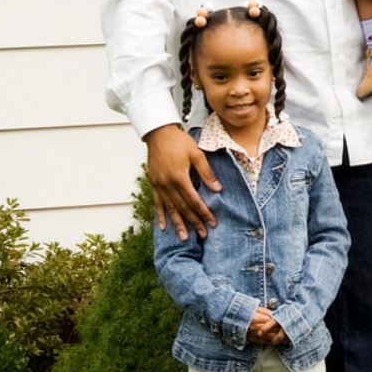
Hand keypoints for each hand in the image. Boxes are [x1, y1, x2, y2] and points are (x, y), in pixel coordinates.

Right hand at [145, 124, 219, 238]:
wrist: (158, 133)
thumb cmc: (179, 142)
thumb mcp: (197, 153)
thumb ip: (206, 172)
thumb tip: (217, 189)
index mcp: (179, 177)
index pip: (194, 200)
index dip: (203, 213)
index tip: (212, 222)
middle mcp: (168, 184)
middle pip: (182, 208)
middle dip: (193, 222)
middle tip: (202, 234)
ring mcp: (159, 185)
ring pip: (170, 209)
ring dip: (177, 224)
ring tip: (183, 237)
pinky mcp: (153, 184)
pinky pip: (157, 203)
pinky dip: (160, 215)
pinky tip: (163, 226)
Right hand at [247, 308, 285, 345]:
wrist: (234, 320)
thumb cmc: (246, 313)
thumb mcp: (256, 309)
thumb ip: (266, 312)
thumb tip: (275, 314)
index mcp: (257, 318)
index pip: (272, 322)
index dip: (279, 322)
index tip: (285, 322)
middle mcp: (256, 328)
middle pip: (272, 330)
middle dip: (280, 330)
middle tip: (287, 330)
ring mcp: (254, 335)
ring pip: (269, 337)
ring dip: (277, 337)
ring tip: (284, 337)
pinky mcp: (252, 340)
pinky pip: (264, 342)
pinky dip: (270, 341)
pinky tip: (275, 340)